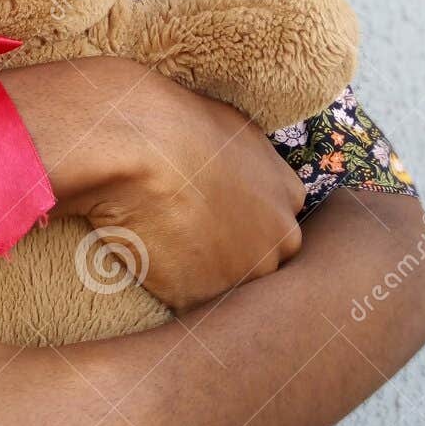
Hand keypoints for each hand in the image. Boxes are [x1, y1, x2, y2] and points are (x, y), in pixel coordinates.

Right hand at [5, 56, 305, 313]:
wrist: (136, 143)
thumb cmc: (175, 123)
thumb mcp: (233, 130)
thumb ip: (253, 165)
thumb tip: (242, 175)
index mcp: (289, 196)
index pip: (276, 228)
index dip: (241, 226)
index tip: (212, 218)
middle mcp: (280, 240)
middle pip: (260, 264)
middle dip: (229, 258)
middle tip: (185, 235)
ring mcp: (245, 274)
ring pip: (225, 288)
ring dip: (199, 276)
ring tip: (161, 242)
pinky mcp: (205, 298)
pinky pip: (187, 302)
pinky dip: (167, 286)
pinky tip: (146, 253)